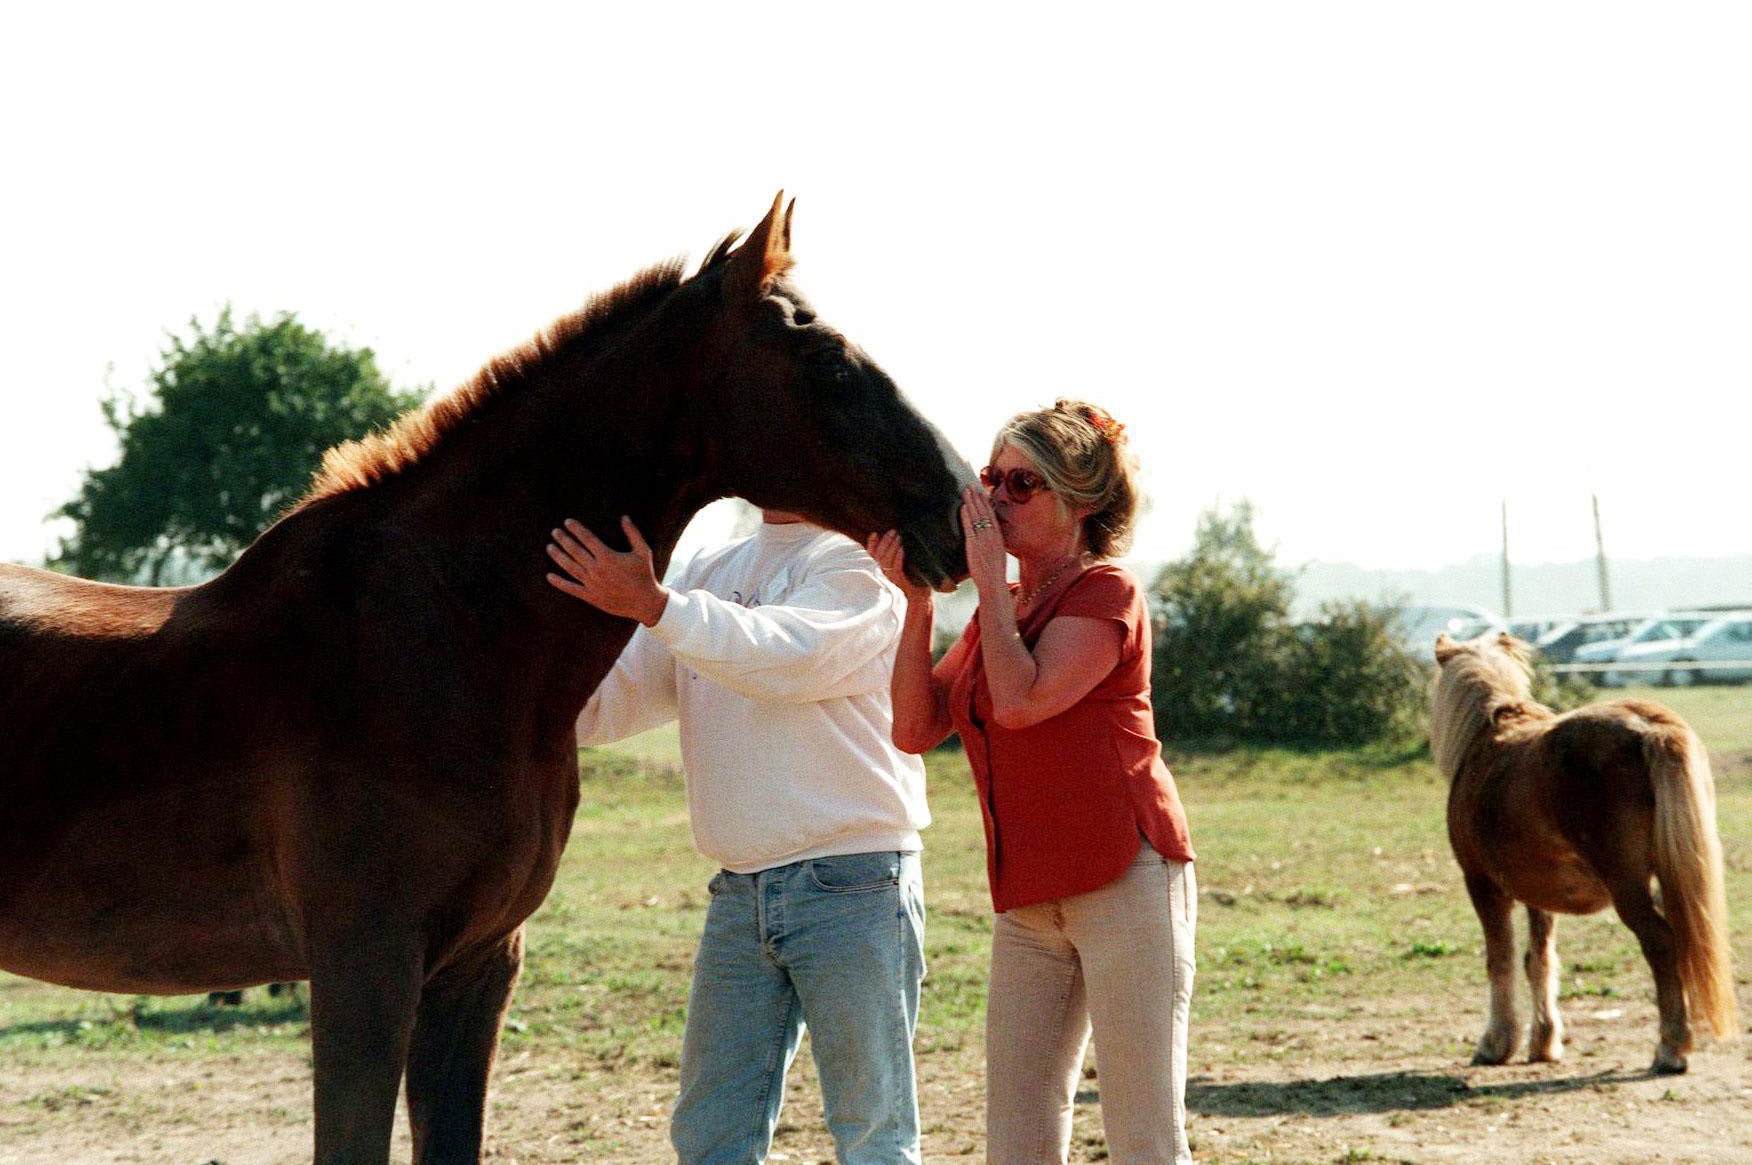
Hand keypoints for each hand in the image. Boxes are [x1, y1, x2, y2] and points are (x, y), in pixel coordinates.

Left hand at [546, 516, 668, 625]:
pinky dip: (559, 583)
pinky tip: (549, 576)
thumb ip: (633, 533)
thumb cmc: (645, 575)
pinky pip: (571, 588)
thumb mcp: (643, 552)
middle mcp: (597, 569)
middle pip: (575, 551)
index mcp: (608, 557)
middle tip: (555, 531)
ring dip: (558, 556)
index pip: (587, 538)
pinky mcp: (591, 596)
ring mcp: (592, 583)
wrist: (645, 602)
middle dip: (564, 539)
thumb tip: (624, 517)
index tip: (567, 522)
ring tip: (549, 547)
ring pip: (570, 567)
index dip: (576, 529)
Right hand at [865, 529, 929, 602]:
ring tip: (898, 537)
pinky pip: (895, 569)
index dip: (871, 545)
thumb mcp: (903, 570)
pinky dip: (898, 558)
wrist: (918, 602)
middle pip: (878, 556)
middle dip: (885, 542)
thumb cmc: (912, 585)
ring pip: (885, 561)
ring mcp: (888, 580)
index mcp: (880, 572)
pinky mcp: (897, 583)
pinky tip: (901, 550)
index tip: (874, 534)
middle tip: (893, 532)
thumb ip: (896, 559)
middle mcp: (881, 575)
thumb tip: (900, 541)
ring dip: (891, 547)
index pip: (872, 557)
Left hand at [959, 486, 1007, 594]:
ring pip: (977, 516)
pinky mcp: (974, 545)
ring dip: (971, 502)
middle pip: (985, 512)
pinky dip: (967, 516)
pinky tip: (964, 507)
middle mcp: (992, 536)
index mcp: (999, 538)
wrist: (993, 584)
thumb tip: (988, 542)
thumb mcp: (997, 556)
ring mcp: (983, 539)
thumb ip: (992, 546)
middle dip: (978, 498)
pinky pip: (970, 527)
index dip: (987, 504)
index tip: (983, 493)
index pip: (992, 516)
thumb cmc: (994, 574)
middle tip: (972, 487)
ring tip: (966, 491)